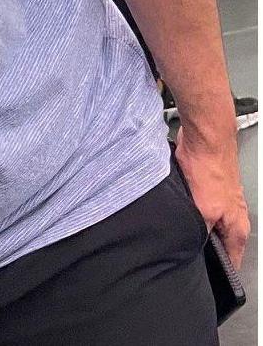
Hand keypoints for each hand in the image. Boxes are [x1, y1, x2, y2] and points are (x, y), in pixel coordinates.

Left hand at [175, 121, 249, 268]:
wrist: (204, 137)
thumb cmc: (210, 168)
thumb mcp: (203, 210)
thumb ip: (200, 233)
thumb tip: (193, 248)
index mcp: (237, 228)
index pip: (231, 260)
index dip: (217, 269)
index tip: (201, 274)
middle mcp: (232, 216)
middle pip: (216, 242)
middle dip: (198, 243)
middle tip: (180, 244)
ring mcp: (218, 201)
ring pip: (203, 223)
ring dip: (190, 221)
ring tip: (176, 219)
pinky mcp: (204, 187)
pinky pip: (193, 205)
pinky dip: (184, 205)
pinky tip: (174, 201)